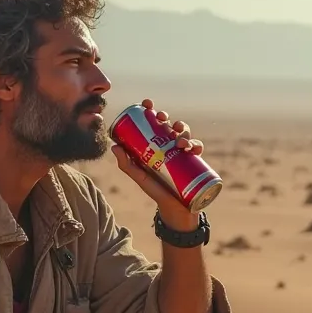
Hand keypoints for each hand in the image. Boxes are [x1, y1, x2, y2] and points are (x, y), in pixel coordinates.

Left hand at [111, 98, 203, 229]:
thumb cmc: (155, 190)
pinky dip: (196, 145)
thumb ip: (126, 164)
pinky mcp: (194, 160)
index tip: (147, 104)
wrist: (173, 208)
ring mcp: (182, 151)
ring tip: (179, 141)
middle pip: (169, 124)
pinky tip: (192, 149)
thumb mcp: (139, 177)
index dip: (151, 110)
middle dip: (167, 117)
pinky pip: (197, 147)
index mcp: (155, 143)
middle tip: (163, 119)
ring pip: (184, 133)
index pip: (153, 123)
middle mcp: (169, 144)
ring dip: (183, 130)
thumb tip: (114, 146)